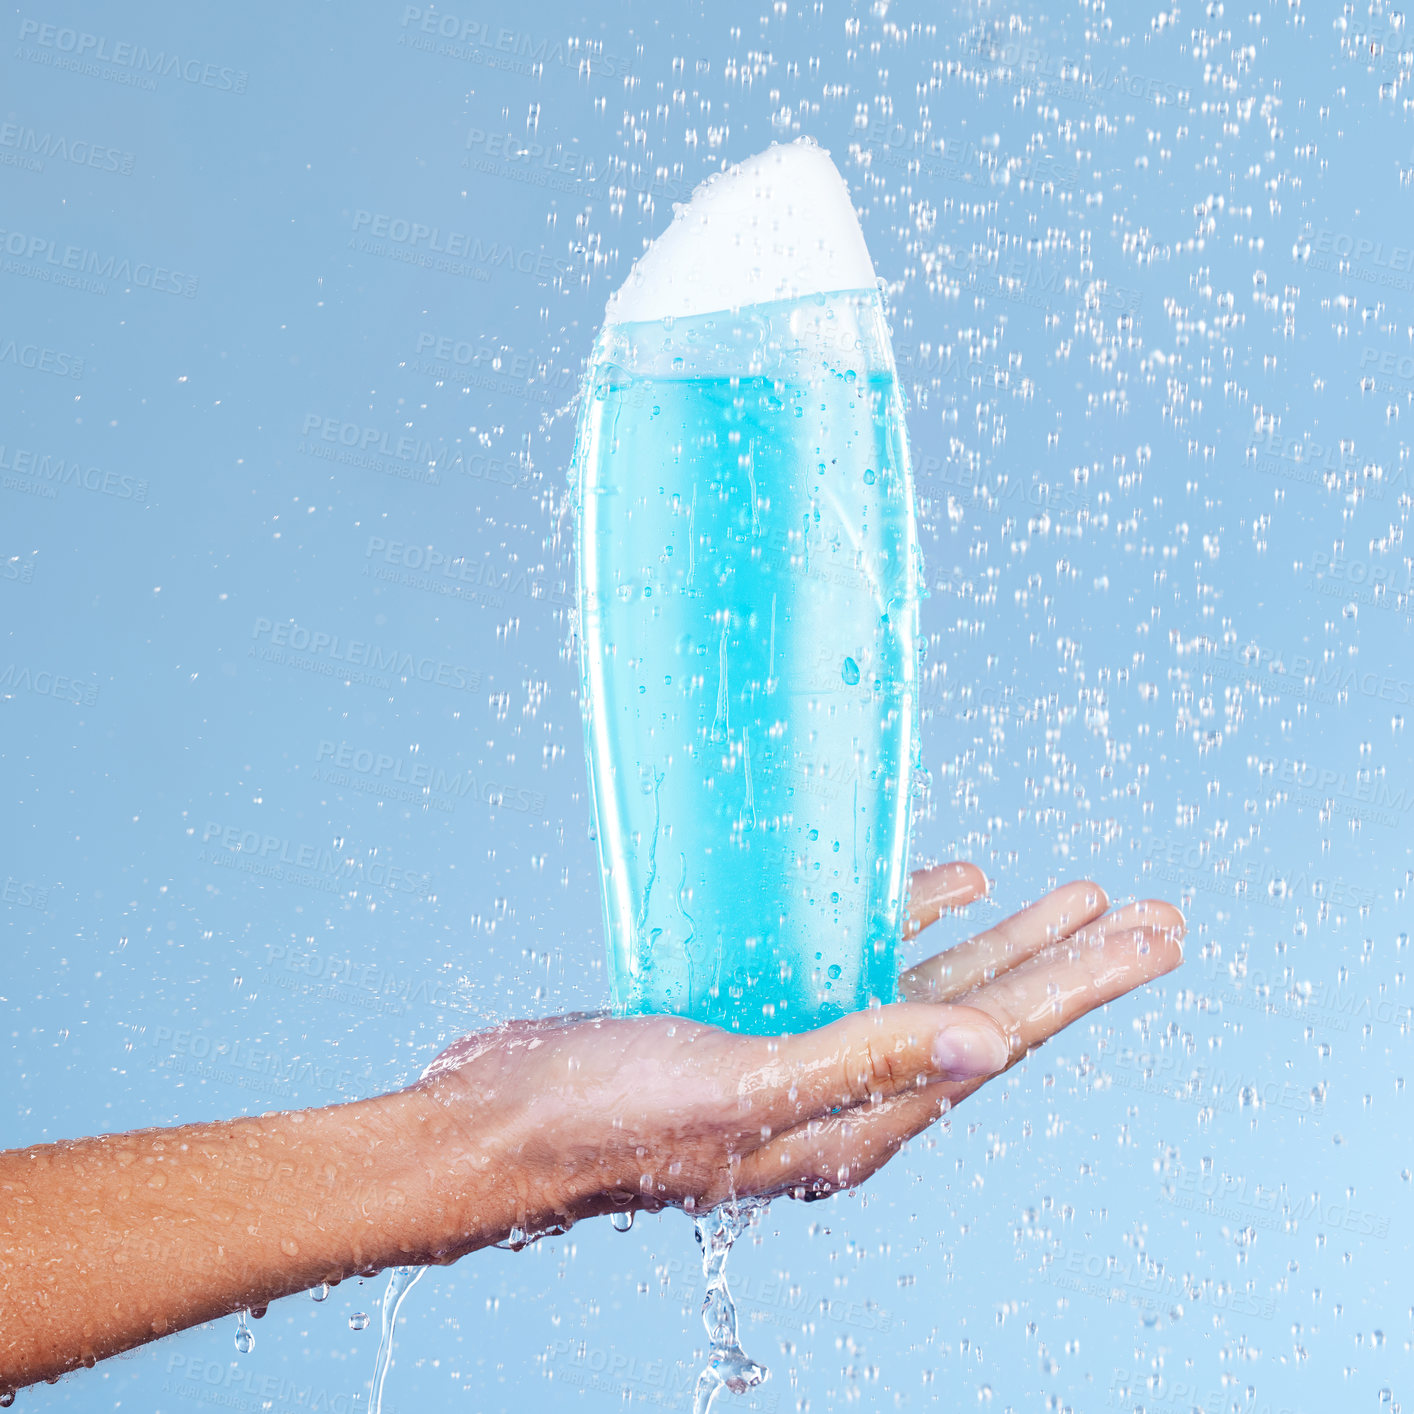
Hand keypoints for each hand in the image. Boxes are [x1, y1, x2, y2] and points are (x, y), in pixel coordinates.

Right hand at [410, 865, 1183, 1249]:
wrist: (497, 1123)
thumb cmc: (606, 1117)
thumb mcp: (742, 1089)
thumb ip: (865, 1061)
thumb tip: (995, 1046)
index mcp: (860, 1118)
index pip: (1001, 1040)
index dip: (1082, 984)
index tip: (1154, 939)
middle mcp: (847, 1088)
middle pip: (987, 1013)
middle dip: (1069, 960)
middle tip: (1147, 917)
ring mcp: (803, 1050)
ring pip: (930, 985)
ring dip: (1003, 940)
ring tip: (1071, 899)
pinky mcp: (757, 1015)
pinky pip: (852, 963)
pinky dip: (903, 923)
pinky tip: (939, 889)